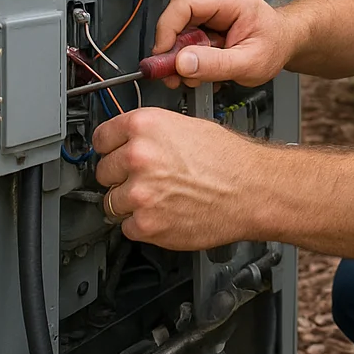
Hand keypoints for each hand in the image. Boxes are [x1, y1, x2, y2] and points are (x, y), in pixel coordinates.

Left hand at [92, 107, 262, 249]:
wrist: (252, 190)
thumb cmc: (229, 159)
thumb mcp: (187, 126)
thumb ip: (151, 133)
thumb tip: (130, 141)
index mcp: (145, 125)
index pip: (100, 138)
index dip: (111, 148)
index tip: (114, 154)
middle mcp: (138, 156)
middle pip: (102, 171)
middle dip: (120, 176)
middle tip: (146, 178)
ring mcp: (139, 193)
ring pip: (111, 202)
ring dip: (130, 203)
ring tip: (159, 198)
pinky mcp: (146, 224)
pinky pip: (127, 228)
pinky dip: (142, 225)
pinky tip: (164, 213)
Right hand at [153, 0, 294, 87]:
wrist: (285, 43)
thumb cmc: (276, 46)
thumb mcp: (249, 63)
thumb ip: (215, 64)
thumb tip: (182, 63)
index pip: (185, 2)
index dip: (167, 28)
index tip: (163, 54)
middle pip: (178, 17)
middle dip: (173, 49)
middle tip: (174, 74)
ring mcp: (212, 10)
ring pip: (180, 30)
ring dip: (181, 57)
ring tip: (194, 76)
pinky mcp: (207, 23)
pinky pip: (187, 38)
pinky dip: (189, 58)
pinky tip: (201, 69)